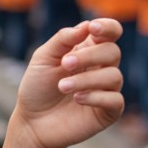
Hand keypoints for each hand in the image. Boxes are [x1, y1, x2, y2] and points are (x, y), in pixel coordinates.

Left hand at [13, 19, 123, 147]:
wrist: (32, 121)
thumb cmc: (38, 87)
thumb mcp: (43, 58)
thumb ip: (63, 40)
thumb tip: (86, 26)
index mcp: (87, 50)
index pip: (111, 32)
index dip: (108, 27)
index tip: (93, 28)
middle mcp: (101, 68)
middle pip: (112, 52)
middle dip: (89, 56)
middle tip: (65, 64)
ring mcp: (106, 90)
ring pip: (114, 76)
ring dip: (86, 79)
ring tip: (62, 86)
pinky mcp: (108, 112)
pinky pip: (115, 100)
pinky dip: (96, 97)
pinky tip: (77, 99)